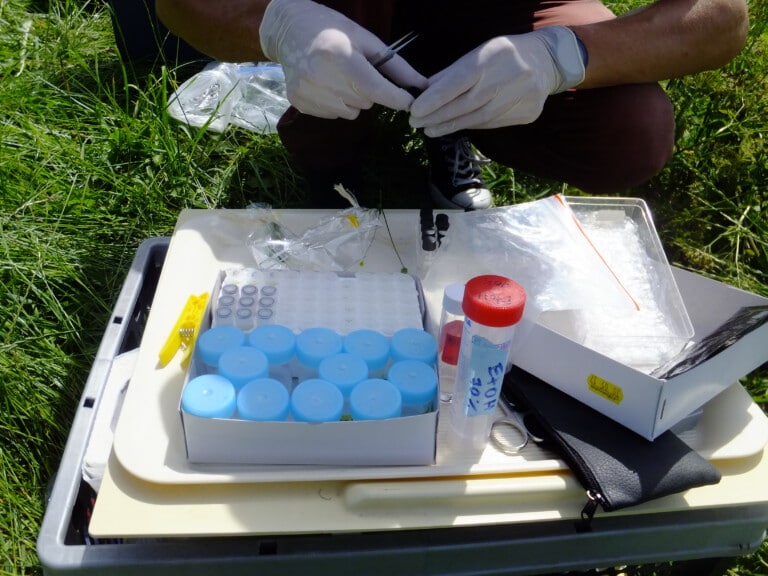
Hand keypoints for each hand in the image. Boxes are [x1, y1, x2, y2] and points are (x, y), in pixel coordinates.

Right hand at [259, 0, 427, 118]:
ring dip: (352, 99)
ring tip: (338, 76)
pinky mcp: (299, 103)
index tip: (410, 103)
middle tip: (356, 71)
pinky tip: (325, 83)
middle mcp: (322, 77)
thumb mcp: (366, 40)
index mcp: (341, 57)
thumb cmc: (333, 30)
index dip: (397, 99)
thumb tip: (421, 86)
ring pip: (350, 112)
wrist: (289, 29)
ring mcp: (308, 92)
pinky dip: (335, 103)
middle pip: (366, 102)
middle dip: (369, 91)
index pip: (377, 90)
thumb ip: (395, 66)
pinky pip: (333, 115)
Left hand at [409, 26, 585, 136]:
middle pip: (467, 104)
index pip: (459, 81)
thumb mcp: (478, 54)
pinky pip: (493, 124)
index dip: (435, 98)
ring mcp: (523, 97)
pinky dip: (472, 126)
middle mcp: (510, 76)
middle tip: (417, 124)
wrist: (547, 61)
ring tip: (431, 130)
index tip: (415, 111)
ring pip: (479, 118)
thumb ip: (451, 73)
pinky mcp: (528, 113)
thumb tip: (423, 91)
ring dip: (451, 126)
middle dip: (438, 116)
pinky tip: (456, 127)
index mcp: (494, 56)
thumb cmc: (503, 56)